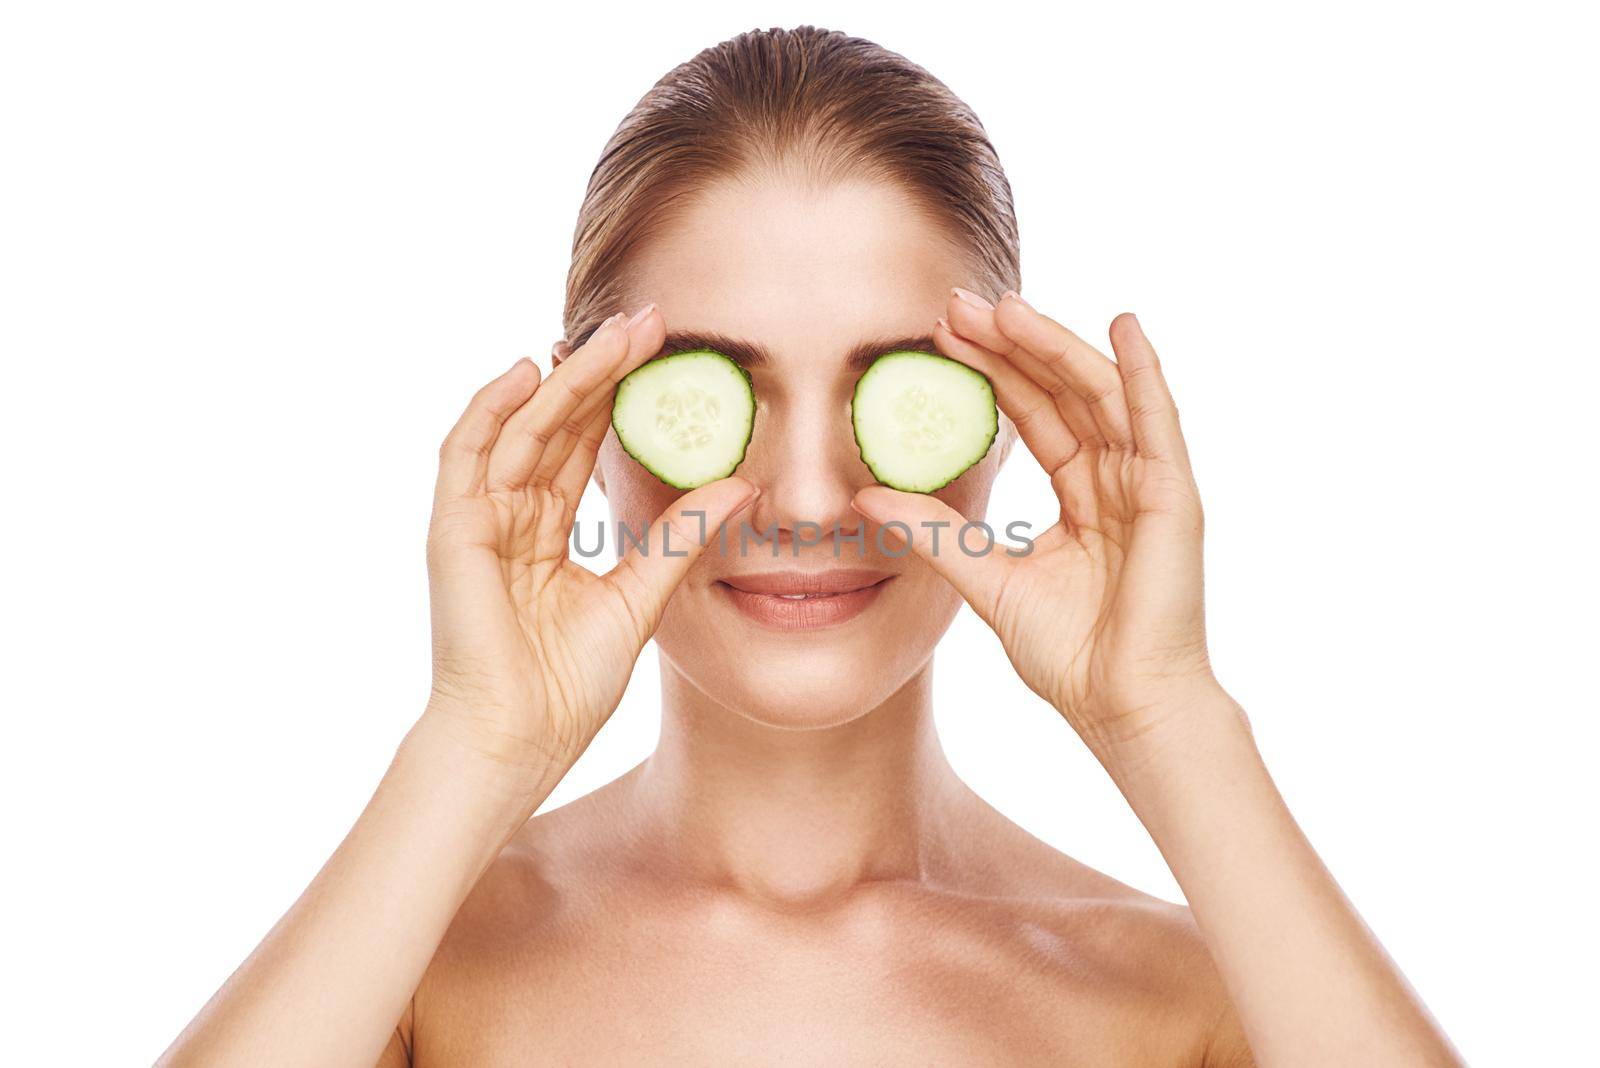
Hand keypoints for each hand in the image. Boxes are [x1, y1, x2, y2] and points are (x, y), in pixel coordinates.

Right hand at [422, 306, 759, 777]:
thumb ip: (680, 539)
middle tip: (651, 320)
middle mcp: (513, 514)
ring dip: (566, 377)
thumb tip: (742, 486)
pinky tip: (528, 371)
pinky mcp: (453, 531)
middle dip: (603, 370)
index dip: (623, 397)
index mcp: (550, 530)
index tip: (668, 353)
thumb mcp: (641, 597)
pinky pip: (466, 456)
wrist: (519, 740)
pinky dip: (490, 410)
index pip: (587, 444)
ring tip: (613, 333)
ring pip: (523, 427)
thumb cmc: (567, 687)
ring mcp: (479, 519)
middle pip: (559, 423)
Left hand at [851, 290, 1221, 755]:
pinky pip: (1158, 420)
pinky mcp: (1173, 495)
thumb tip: (865, 500)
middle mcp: (1115, 478)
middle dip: (1010, 346)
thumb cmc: (1070, 654)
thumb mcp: (986, 579)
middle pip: (1061, 392)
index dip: (990, 373)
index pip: (1032, 415)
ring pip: (1099, 393)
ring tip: (1005, 308)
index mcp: (1078, 495)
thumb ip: (935, 535)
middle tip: (955, 306)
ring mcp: (1146, 482)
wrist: (1120, 705)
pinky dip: (1143, 370)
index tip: (939, 336)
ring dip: (1053, 346)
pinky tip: (1122, 324)